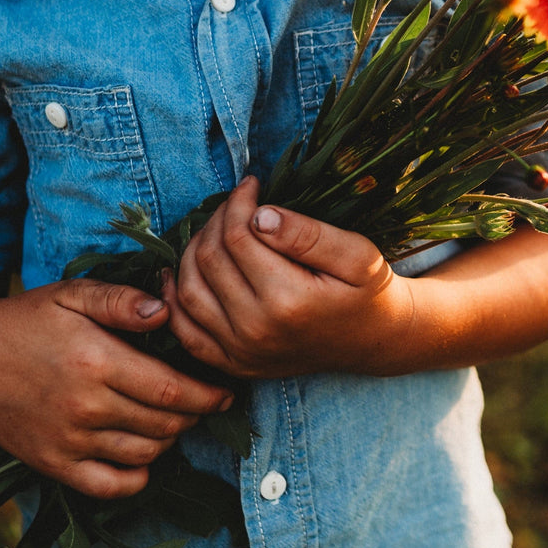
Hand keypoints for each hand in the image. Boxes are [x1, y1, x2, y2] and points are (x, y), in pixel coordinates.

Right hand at [0, 281, 233, 497]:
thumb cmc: (30, 319)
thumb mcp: (75, 294)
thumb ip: (123, 300)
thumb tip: (167, 310)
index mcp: (97, 361)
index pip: (169, 389)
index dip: (206, 395)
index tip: (227, 393)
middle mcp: (85, 406)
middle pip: (162, 423)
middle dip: (195, 415)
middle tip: (207, 403)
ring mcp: (67, 440)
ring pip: (142, 453)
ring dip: (171, 439)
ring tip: (178, 420)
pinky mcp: (52, 462)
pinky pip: (106, 485)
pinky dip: (136, 477)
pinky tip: (146, 456)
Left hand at [164, 177, 415, 379]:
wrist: (373, 341)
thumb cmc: (368, 291)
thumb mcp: (357, 254)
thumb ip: (308, 234)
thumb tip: (259, 216)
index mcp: (288, 300)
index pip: (239, 237)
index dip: (239, 203)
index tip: (252, 184)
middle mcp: (256, 331)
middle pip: (210, 261)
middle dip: (217, 220)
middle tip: (237, 202)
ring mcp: (240, 352)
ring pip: (188, 292)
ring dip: (194, 251)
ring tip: (218, 228)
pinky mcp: (232, 364)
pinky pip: (184, 330)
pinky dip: (174, 298)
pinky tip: (183, 271)